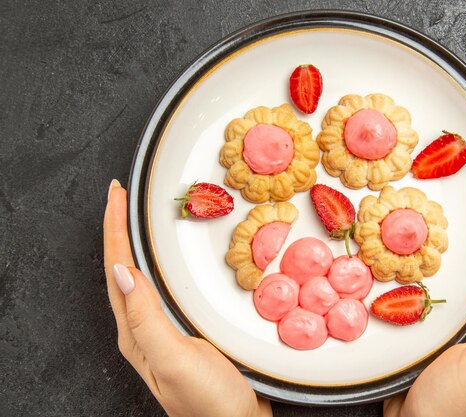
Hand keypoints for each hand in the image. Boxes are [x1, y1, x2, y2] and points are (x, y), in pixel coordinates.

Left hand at [104, 179, 271, 416]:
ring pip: (142, 278)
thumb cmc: (210, 401)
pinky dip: (159, 265)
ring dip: (135, 245)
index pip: (117, 270)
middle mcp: (142, 329)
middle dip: (118, 230)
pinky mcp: (184, 331)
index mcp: (135, 332)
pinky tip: (167, 261)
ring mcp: (162, 331)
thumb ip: (145, 319)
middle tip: (122, 198)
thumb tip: (123, 272)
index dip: (114, 230)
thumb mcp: (174, 358)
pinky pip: (163, 289)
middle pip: (123, 269)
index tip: (116, 196)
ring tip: (135, 219)